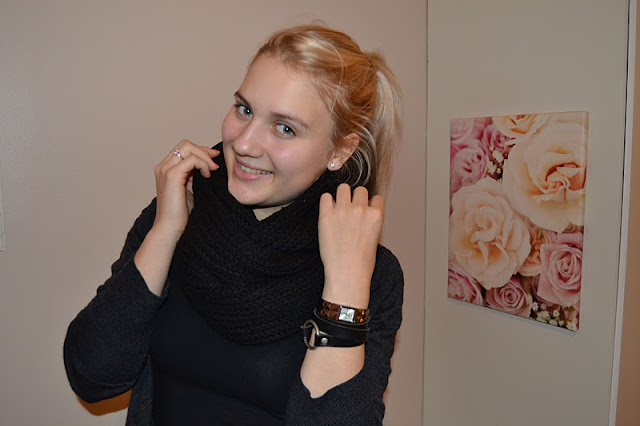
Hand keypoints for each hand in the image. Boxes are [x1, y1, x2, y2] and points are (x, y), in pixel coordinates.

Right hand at [152, 139, 218, 238]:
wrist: (170, 229)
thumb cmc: (180, 214)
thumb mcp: (189, 189)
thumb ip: (193, 175)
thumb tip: (207, 164)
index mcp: (166, 169)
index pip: (184, 149)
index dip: (200, 150)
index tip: (214, 159)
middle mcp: (163, 167)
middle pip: (185, 144)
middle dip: (203, 150)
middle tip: (215, 162)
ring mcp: (166, 170)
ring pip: (188, 148)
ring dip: (204, 156)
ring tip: (211, 171)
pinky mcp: (172, 176)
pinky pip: (191, 159)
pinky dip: (203, 164)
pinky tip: (207, 175)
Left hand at [318, 184, 384, 307]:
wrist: (347, 273)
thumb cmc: (362, 261)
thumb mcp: (375, 237)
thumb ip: (371, 220)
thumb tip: (364, 210)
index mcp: (376, 215)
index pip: (376, 198)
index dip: (370, 205)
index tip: (364, 212)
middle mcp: (361, 209)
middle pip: (360, 190)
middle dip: (356, 199)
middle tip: (350, 211)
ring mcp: (343, 211)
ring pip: (343, 188)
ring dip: (342, 196)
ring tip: (338, 208)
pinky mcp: (326, 215)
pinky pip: (325, 196)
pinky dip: (326, 202)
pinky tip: (328, 212)